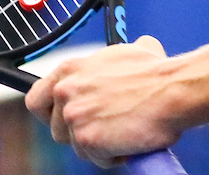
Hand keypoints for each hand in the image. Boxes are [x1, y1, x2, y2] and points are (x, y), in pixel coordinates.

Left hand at [25, 36, 179, 167]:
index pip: (37, 99)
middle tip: (103, 127)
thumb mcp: (127, 52)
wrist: (172, 90)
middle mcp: (66, 91)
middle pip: (56, 129)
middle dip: (79, 133)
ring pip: (77, 147)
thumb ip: (110, 59)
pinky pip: (96, 159)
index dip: (49, 113)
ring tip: (122, 130)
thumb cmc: (156, 72)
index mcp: (71, 69)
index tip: (63, 119)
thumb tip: (134, 49)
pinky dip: (113, 156)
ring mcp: (75, 116)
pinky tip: (129, 140)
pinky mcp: (87, 140)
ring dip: (99, 145)